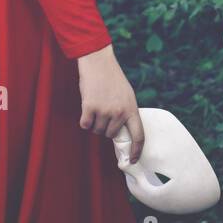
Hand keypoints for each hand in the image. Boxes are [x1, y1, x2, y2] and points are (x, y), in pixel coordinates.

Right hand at [76, 45, 143, 163]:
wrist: (98, 62)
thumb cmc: (112, 78)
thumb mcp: (127, 95)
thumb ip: (126, 112)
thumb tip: (122, 132)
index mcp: (132, 109)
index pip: (139, 136)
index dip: (137, 150)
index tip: (133, 160)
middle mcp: (120, 112)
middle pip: (110, 134)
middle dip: (105, 128)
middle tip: (102, 112)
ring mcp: (105, 110)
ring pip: (97, 130)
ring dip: (94, 122)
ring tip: (95, 106)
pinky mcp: (90, 107)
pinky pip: (85, 125)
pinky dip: (84, 120)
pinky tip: (86, 107)